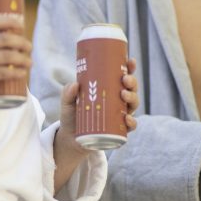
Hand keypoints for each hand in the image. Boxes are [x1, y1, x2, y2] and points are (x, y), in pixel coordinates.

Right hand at [0, 13, 30, 130]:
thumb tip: (1, 36)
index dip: (10, 22)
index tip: (21, 26)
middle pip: (4, 39)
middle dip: (21, 42)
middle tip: (29, 47)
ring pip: (6, 56)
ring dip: (22, 58)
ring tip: (29, 61)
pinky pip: (3, 72)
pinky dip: (16, 72)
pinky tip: (22, 73)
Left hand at [52, 58, 138, 191]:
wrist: (70, 139)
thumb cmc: (72, 116)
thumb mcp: (67, 103)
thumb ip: (68, 93)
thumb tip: (74, 84)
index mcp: (110, 91)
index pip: (123, 77)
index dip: (130, 68)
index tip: (130, 61)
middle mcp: (118, 102)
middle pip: (131, 89)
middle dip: (132, 83)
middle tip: (124, 80)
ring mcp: (120, 116)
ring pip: (133, 105)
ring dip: (132, 98)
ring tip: (124, 96)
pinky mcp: (119, 131)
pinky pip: (130, 126)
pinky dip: (131, 122)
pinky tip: (127, 118)